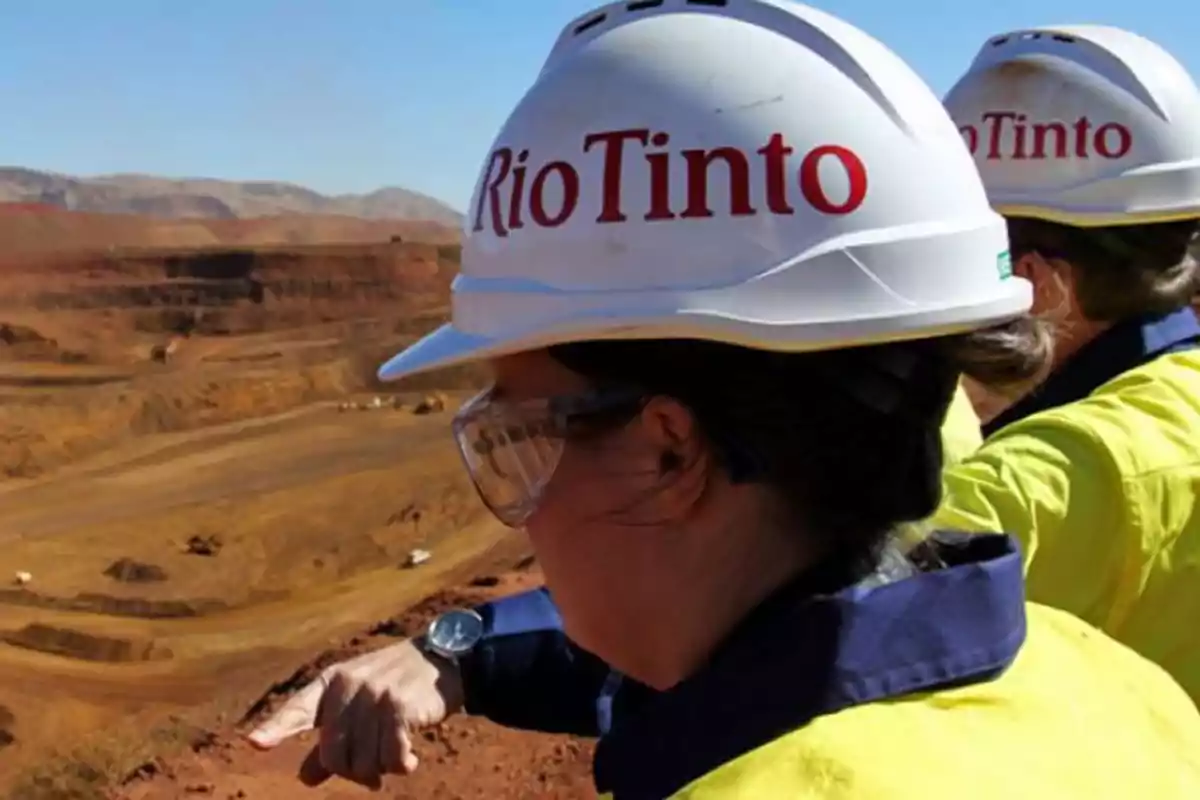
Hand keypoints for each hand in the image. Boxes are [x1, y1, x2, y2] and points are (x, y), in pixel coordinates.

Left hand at [246, 638, 464, 789]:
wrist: (443, 660)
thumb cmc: (397, 684)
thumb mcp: (360, 704)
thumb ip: (332, 739)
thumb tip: (305, 778)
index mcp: (332, 682)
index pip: (298, 708)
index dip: (276, 727)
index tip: (254, 743)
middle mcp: (348, 685)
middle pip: (333, 755)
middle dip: (353, 773)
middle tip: (372, 776)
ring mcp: (373, 694)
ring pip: (363, 761)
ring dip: (382, 769)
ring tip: (397, 758)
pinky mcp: (398, 706)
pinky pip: (390, 757)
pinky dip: (401, 766)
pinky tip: (410, 760)